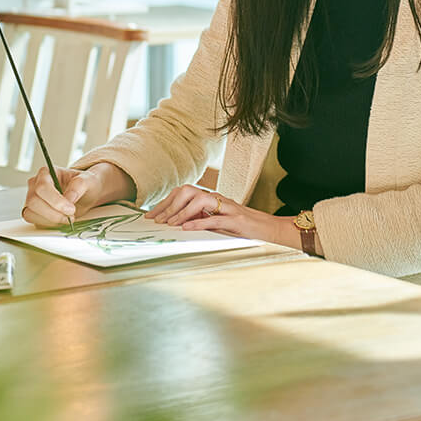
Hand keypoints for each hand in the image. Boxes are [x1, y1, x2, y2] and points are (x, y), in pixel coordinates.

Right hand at [22, 162, 134, 226]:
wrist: (90, 192)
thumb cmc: (90, 182)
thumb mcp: (90, 181)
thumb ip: (80, 186)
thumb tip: (69, 200)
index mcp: (46, 173)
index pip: (41, 187)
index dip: (54, 200)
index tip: (71, 210)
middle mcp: (36, 185)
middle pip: (33, 202)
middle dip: (53, 213)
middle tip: (72, 218)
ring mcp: (34, 199)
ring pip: (31, 213)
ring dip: (50, 220)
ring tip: (69, 219)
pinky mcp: (36, 213)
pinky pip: (35, 222)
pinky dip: (48, 225)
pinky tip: (63, 222)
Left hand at [145, 185, 301, 248]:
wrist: (270, 229)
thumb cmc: (242, 227)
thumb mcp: (217, 222)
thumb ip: (201, 219)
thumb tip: (175, 224)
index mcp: (212, 198)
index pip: (184, 193)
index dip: (166, 203)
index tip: (151, 216)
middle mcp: (218, 198)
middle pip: (188, 191)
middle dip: (170, 205)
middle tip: (157, 221)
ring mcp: (228, 207)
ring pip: (200, 201)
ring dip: (182, 212)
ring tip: (170, 225)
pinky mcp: (237, 220)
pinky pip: (216, 218)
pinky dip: (199, 223)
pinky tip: (187, 229)